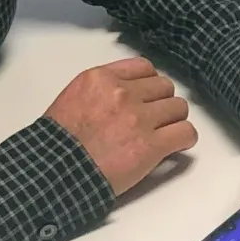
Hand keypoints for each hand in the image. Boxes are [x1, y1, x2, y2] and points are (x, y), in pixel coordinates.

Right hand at [43, 57, 196, 196]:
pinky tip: (176, 146)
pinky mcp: (151, 145)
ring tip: (163, 134)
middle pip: (164, 87)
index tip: (147, 97)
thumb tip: (126, 95)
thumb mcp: (72, 99)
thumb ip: (100, 90)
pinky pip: (186, 132)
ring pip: (179, 107)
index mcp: (100, 79)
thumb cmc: (55, 145)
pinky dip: (185, 139)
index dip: (149, 83)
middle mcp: (122, 93)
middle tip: (154, 120)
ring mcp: (139, 118)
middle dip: (161, 103)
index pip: (144, 67)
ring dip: (174, 120)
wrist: (53, 173)